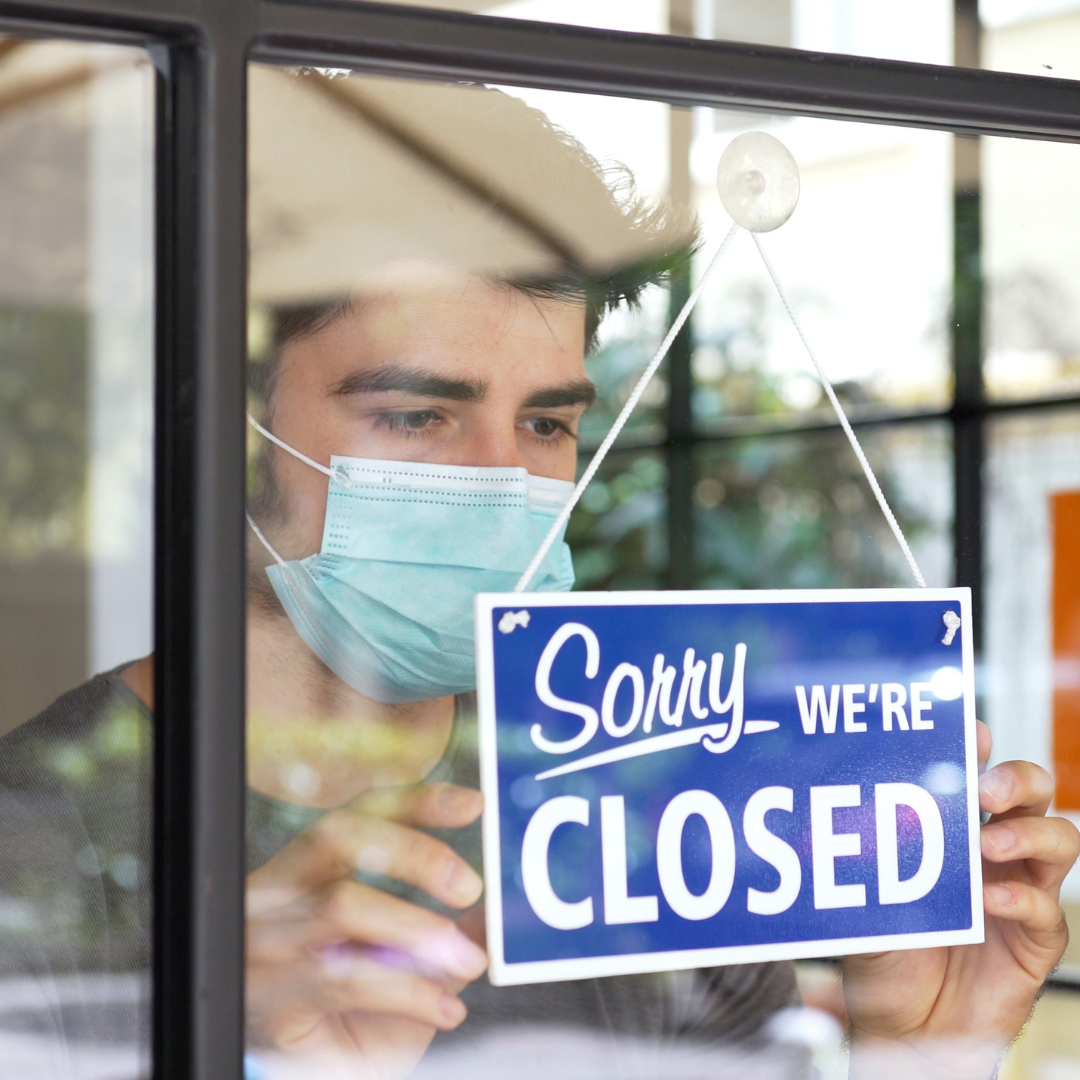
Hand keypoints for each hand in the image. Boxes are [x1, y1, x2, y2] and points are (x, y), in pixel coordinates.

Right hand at [245, 782, 486, 1077]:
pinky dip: (408, 991)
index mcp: (311, 870)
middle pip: (339, 836)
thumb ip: (450, 933)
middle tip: (471, 886)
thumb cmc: (356, 1016)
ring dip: (419, 929)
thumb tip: (502, 909)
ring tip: (468, 961)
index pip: (360, 813)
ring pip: (342, 904)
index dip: (416, 801)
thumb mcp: (410, 966)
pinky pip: (346, 979)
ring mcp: (267, 939)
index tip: (475, 804)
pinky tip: (446, 1009)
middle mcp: (279, 892)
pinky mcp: (273, 996)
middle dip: (414, 852)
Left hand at [843, 722, 1079, 1076]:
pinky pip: (1048, 910)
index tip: (967, 732)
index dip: (978, 745)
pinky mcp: (1035, 940)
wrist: (903, 1028)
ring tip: (990, 844)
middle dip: (1017, 779)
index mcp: (953, 828)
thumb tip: (837, 811)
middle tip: (987, 789)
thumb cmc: (884, 952)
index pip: (976, 770)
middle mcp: (993, 851)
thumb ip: (862, 859)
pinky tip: (993, 899)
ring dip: (1028, 833)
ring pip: (1059, 839)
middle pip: (1033, 793)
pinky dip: (1024, 898)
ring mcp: (1019, 890)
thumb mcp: (862, 897)